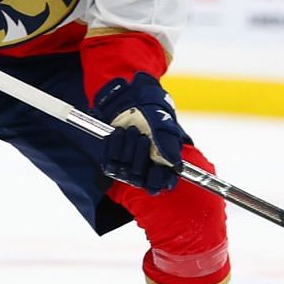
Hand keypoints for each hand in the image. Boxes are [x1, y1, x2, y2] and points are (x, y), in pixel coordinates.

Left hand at [93, 72, 187, 193]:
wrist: (132, 99)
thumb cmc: (153, 114)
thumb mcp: (165, 128)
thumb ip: (170, 147)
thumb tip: (174, 165)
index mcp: (161, 165)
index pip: (158, 183)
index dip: (156, 180)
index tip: (155, 169)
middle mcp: (143, 169)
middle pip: (138, 178)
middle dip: (139, 156)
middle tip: (142, 137)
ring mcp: (126, 165)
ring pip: (123, 172)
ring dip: (126, 150)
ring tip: (130, 130)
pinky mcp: (111, 159)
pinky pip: (108, 164)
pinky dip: (112, 147)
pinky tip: (117, 132)